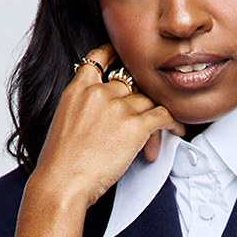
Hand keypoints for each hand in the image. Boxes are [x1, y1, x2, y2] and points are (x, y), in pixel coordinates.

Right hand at [32, 43, 184, 208]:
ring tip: (161, 131)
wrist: (61, 182)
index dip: (115, 53)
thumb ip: (83, 107)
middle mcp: (99, 92)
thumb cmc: (60, 163)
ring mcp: (118, 107)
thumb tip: (101, 114)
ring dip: (156, 115)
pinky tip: (176, 130)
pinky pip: (164, 115)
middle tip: (142, 120)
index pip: (98, 57)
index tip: (125, 56)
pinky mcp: (135, 126)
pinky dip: (173, 123)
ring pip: (149, 100)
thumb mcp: (64, 122)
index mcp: (78, 90)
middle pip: (131, 84)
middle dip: (138, 101)